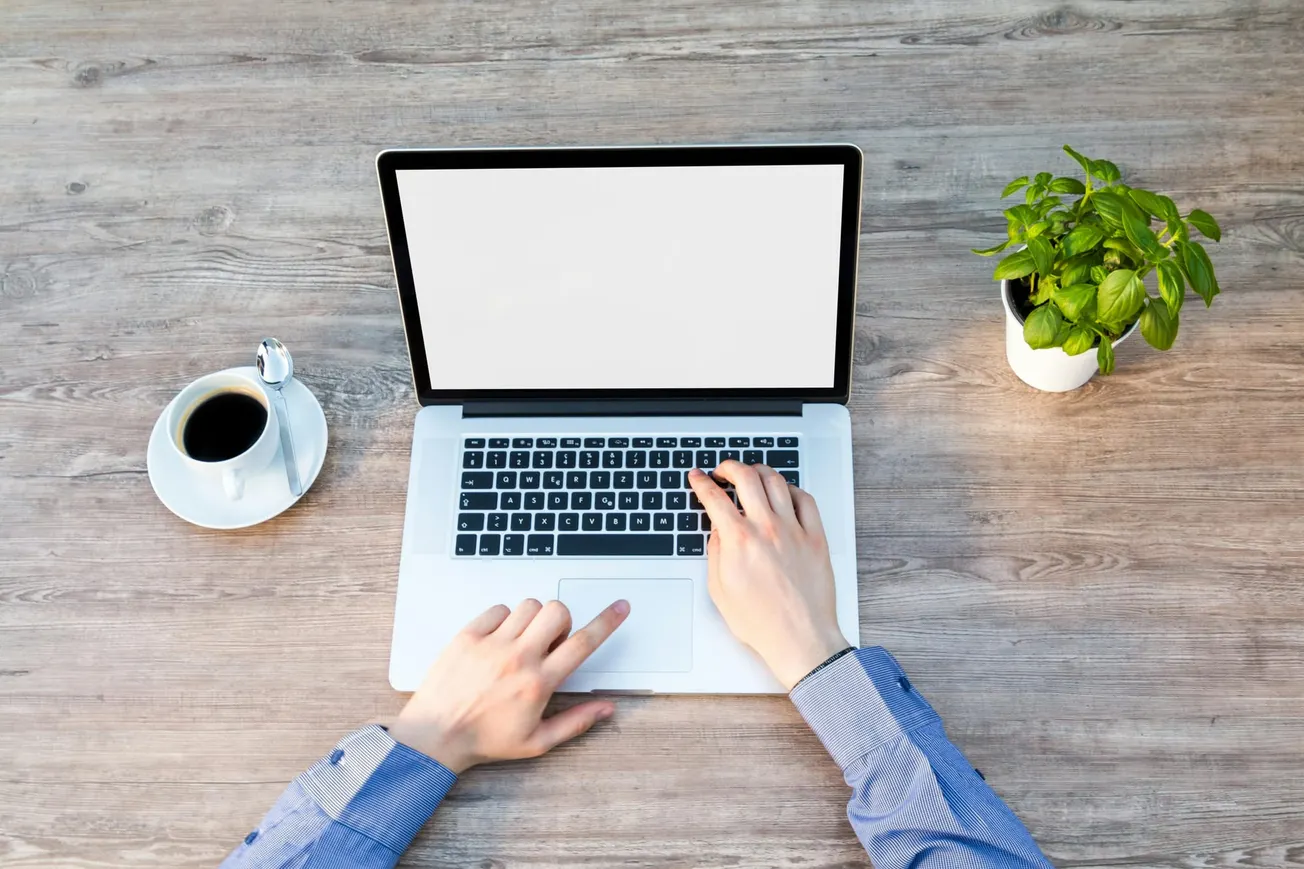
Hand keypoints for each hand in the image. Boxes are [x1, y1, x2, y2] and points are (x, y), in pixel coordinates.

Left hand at [390, 598, 629, 772]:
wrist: (435, 736)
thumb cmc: (483, 740)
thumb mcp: (537, 742)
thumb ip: (576, 722)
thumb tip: (606, 709)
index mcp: (538, 683)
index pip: (582, 644)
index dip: (607, 622)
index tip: (620, 608)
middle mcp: (517, 658)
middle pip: (556, 612)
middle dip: (562, 621)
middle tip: (550, 641)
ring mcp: (491, 644)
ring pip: (528, 605)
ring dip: (534, 619)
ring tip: (522, 641)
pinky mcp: (468, 636)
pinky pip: (498, 609)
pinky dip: (504, 618)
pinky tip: (499, 640)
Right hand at [689, 463, 848, 688]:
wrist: (800, 639)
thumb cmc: (762, 622)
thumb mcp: (720, 590)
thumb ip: (715, 552)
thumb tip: (717, 529)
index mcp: (739, 541)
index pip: (714, 498)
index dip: (701, 482)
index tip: (698, 477)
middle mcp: (767, 529)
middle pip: (745, 477)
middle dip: (729, 467)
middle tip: (723, 471)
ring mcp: (794, 530)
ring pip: (776, 481)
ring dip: (759, 471)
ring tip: (752, 474)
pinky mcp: (815, 538)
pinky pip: (805, 500)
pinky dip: (791, 489)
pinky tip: (784, 492)